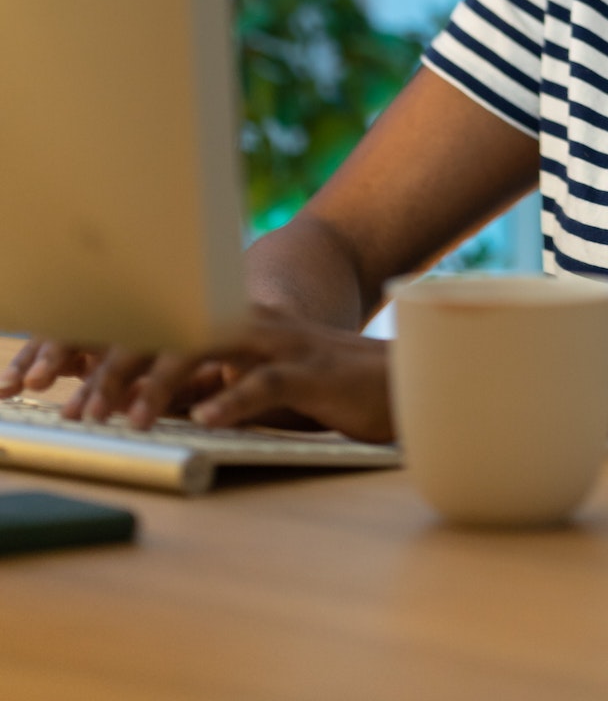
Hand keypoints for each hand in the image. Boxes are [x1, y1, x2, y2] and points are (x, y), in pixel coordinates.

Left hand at [13, 308, 394, 443]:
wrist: (394, 381)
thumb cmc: (321, 387)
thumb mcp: (254, 383)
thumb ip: (208, 386)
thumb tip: (145, 406)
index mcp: (235, 324)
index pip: (165, 328)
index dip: (116, 355)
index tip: (76, 393)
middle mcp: (253, 324)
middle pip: (176, 332)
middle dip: (124, 368)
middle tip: (86, 409)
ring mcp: (283, 344)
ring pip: (212, 351)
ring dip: (166, 384)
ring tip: (133, 417)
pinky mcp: (311, 372)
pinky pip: (265, 383)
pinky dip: (232, 400)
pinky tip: (207, 419)